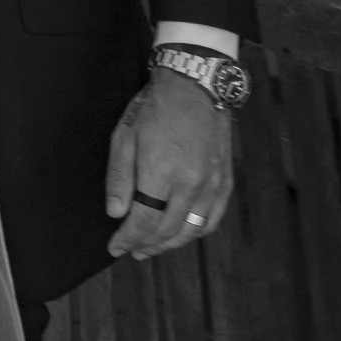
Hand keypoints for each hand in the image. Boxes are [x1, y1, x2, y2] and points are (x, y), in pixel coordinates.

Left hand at [104, 68, 235, 258]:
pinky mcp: (225, 183)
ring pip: (192, 230)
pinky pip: (212, 219)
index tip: (115, 247)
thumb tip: (116, 213)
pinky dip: (195, 232)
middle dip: (146, 244)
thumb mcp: (124, 138)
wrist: (195, 89)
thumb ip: (120, 179)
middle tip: (130, 251)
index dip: (128, 238)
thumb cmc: (154, 110)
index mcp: (162, 173)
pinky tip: (181, 234)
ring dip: (170, 243)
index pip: (144, 220)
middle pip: (167, 229)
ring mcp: (212, 185)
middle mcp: (191, 185)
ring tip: (151, 248)